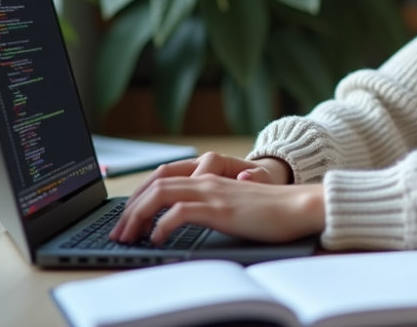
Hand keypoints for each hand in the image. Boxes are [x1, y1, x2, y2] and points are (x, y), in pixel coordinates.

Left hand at [110, 175, 324, 244]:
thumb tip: (184, 218)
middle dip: (129, 209)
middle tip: (118, 232)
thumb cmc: (271, 211)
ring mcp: (212, 192)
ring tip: (130, 236)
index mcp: (208, 178)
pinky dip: (162, 225)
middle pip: (154, 184)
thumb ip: (211, 206)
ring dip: (137, 216)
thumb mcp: (233, 206)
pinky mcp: (219, 208)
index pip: (161, 177)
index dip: (138, 196)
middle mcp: (206, 180)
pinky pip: (180, 211)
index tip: (126, 218)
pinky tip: (158, 238)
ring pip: (160, 194)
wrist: (298, 206)